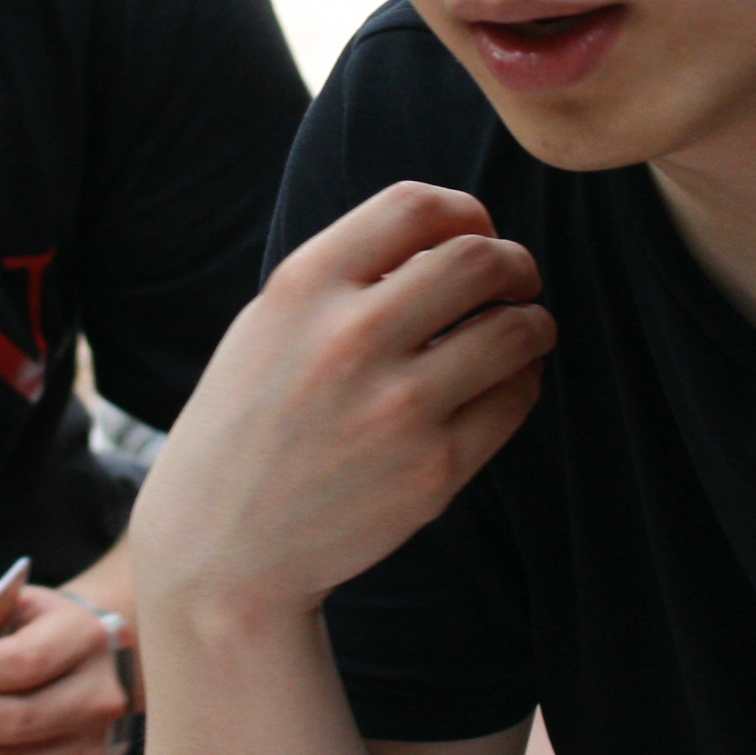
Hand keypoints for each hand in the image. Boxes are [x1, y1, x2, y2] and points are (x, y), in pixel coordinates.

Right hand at [127, 183, 551, 633]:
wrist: (222, 549)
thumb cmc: (250, 426)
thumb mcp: (268, 327)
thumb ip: (346, 277)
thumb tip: (453, 237)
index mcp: (302, 289)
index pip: (416, 205)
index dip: (466, 210)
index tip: (476, 231)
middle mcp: (350, 338)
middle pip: (480, 258)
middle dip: (515, 263)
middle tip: (518, 280)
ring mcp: (396, 407)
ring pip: (517, 329)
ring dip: (533, 323)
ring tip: (523, 332)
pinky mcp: (434, 470)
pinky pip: (515, 400)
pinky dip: (520, 383)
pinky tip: (499, 387)